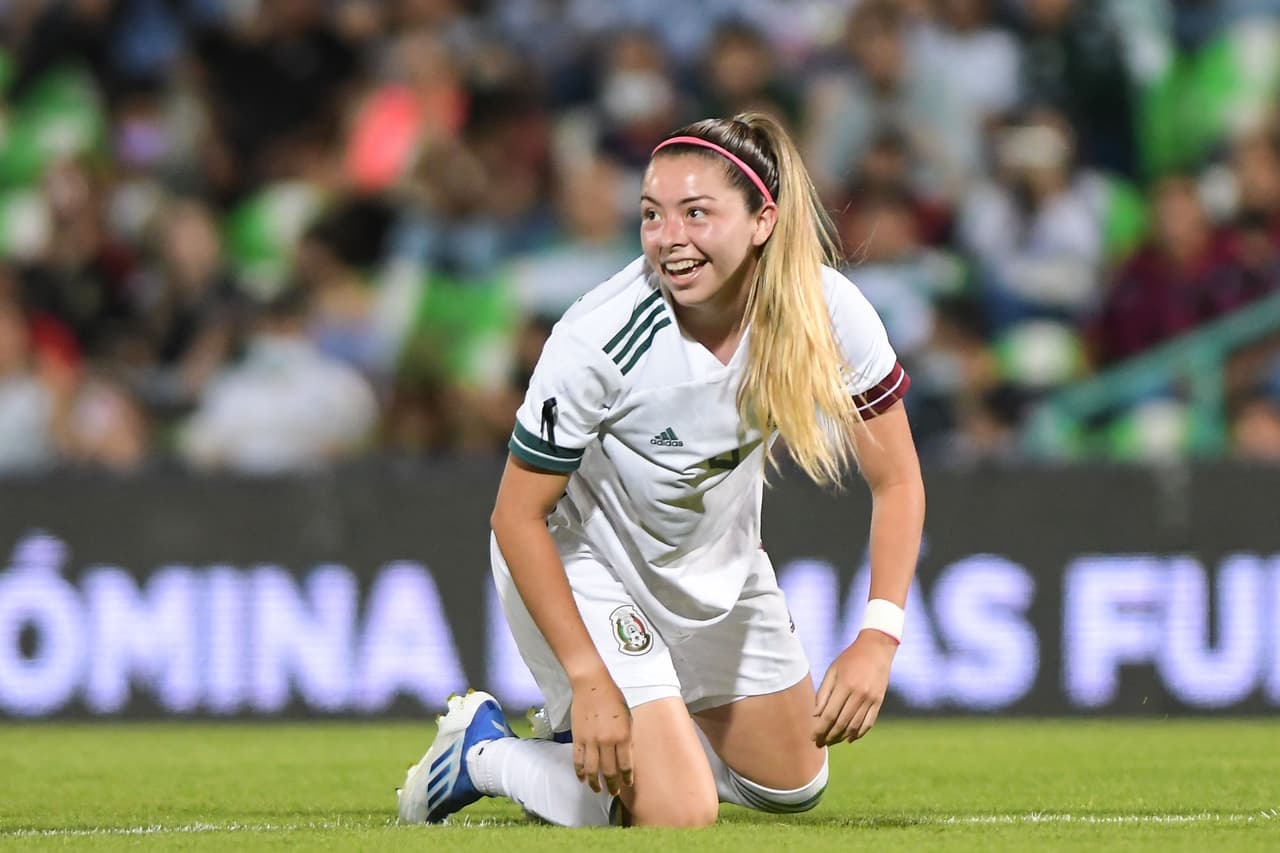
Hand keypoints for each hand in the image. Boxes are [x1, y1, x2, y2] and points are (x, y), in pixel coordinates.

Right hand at [569, 674, 633, 794]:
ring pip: (593, 769)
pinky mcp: (578, 737)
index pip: (626, 765)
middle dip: (613, 784)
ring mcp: (591, 740)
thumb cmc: (613, 697)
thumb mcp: (628, 717)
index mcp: (623, 735)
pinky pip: (578, 760)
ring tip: (598, 790)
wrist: (592, 684)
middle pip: (610, 770)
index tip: (626, 784)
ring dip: (595, 783)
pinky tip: (582, 779)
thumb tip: (626, 754)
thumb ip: (628, 737)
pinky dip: (579, 772)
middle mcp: (607, 741)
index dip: (626, 778)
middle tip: (614, 792)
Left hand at [812, 629, 896, 745]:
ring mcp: (871, 699)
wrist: (876, 649)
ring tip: (831, 742)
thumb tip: (815, 715)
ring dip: (841, 737)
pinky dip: (858, 733)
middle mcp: (859, 694)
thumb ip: (823, 693)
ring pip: (855, 726)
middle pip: (841, 723)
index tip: (813, 736)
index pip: (829, 714)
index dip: (820, 728)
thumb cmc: (849, 658)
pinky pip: (868, 723)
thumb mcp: (833, 670)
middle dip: (829, 736)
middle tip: (820, 744)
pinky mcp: (879, 702)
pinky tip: (849, 739)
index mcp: (845, 685)